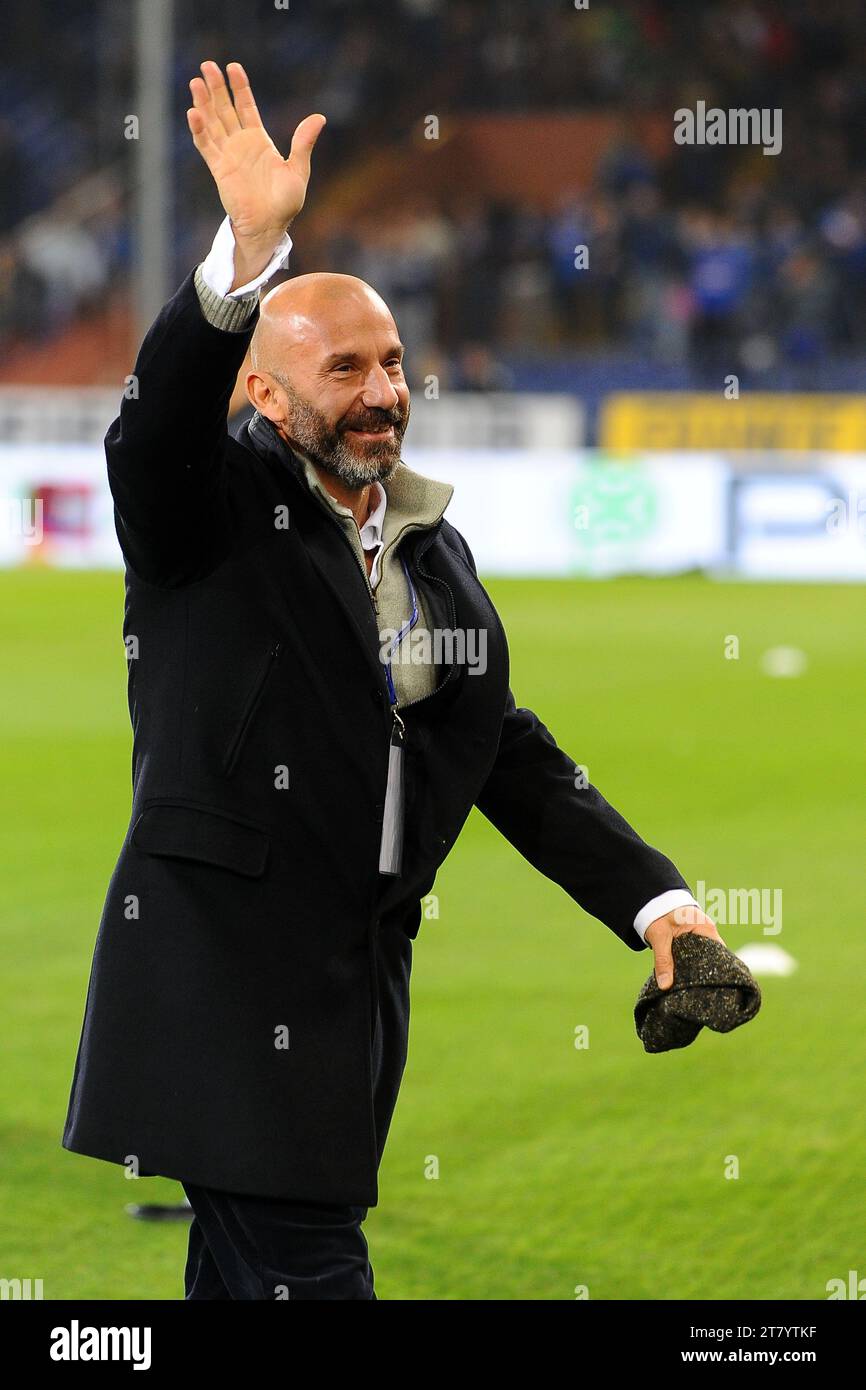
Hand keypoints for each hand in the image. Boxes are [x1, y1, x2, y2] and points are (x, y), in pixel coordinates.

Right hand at [187, 61, 324, 279]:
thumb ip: (303, 143)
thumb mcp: (298, 170)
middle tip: (207, 65)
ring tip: (196, 82)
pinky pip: (206, 146)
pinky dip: (199, 130)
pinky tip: (194, 112)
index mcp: (259, 141)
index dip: (240, 88)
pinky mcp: (219, 169)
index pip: (246, 107)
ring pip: (212, 123)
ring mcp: (228, 155)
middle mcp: (241, 145)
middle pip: (225, 109)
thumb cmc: (285, 203)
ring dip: (203, 103)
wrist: (269, 227)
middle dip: (217, 88)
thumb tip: (319, 117)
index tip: (233, 67)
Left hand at [644, 905, 724, 990]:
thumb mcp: (659, 937)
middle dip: (707, 972)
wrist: (654, 902)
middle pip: (714, 957)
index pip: (719, 953)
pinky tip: (689, 978)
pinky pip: (699, 954)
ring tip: (695, 988)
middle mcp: (708, 932)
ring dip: (699, 969)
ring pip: (706, 957)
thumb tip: (665, 985)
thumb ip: (662, 960)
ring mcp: (703, 936)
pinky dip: (693, 964)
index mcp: (705, 928)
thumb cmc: (659, 914)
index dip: (716, 970)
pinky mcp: (696, 940)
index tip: (709, 986)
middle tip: (700, 990)